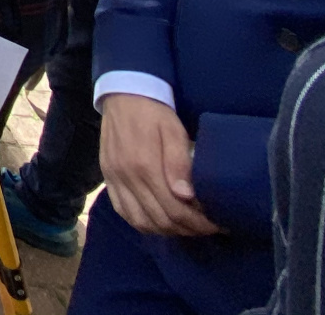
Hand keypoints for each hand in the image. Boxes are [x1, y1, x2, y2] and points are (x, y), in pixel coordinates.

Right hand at [99, 93, 220, 236]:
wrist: (123, 94)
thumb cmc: (154, 112)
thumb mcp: (173, 131)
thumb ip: (179, 163)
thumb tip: (186, 196)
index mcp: (144, 165)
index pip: (174, 210)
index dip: (198, 223)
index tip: (217, 224)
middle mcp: (126, 177)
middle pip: (159, 220)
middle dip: (187, 229)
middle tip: (206, 228)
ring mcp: (114, 180)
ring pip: (140, 222)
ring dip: (166, 230)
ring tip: (185, 226)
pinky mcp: (107, 179)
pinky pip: (123, 212)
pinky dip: (143, 223)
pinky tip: (158, 221)